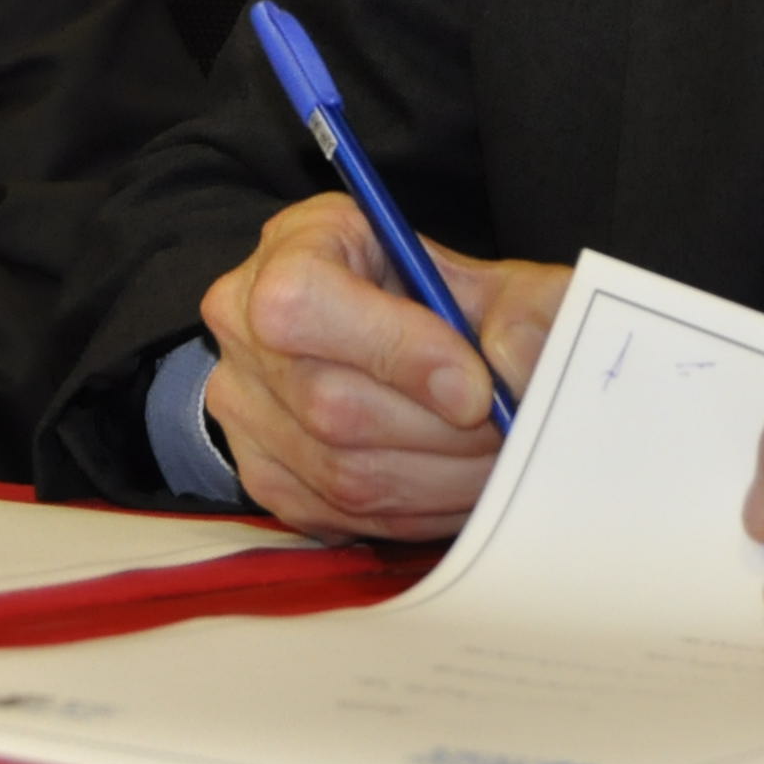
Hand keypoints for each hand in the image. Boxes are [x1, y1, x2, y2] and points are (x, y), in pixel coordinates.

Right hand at [194, 192, 566, 540]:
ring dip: (438, 480)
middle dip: (441, 433)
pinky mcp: (262, 473)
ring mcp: (241, 404)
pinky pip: (340, 515)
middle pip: (330, 405)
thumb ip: (522, 310)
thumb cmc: (441, 302)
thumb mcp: (492, 280)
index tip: (477, 389)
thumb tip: (518, 363)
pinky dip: (414, 511)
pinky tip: (454, 484)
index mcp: (292, 248)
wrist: (400, 337)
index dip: (396, 351)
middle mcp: (241, 322)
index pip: (305, 302)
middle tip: (509, 435)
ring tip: (494, 463)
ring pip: (340, 473)